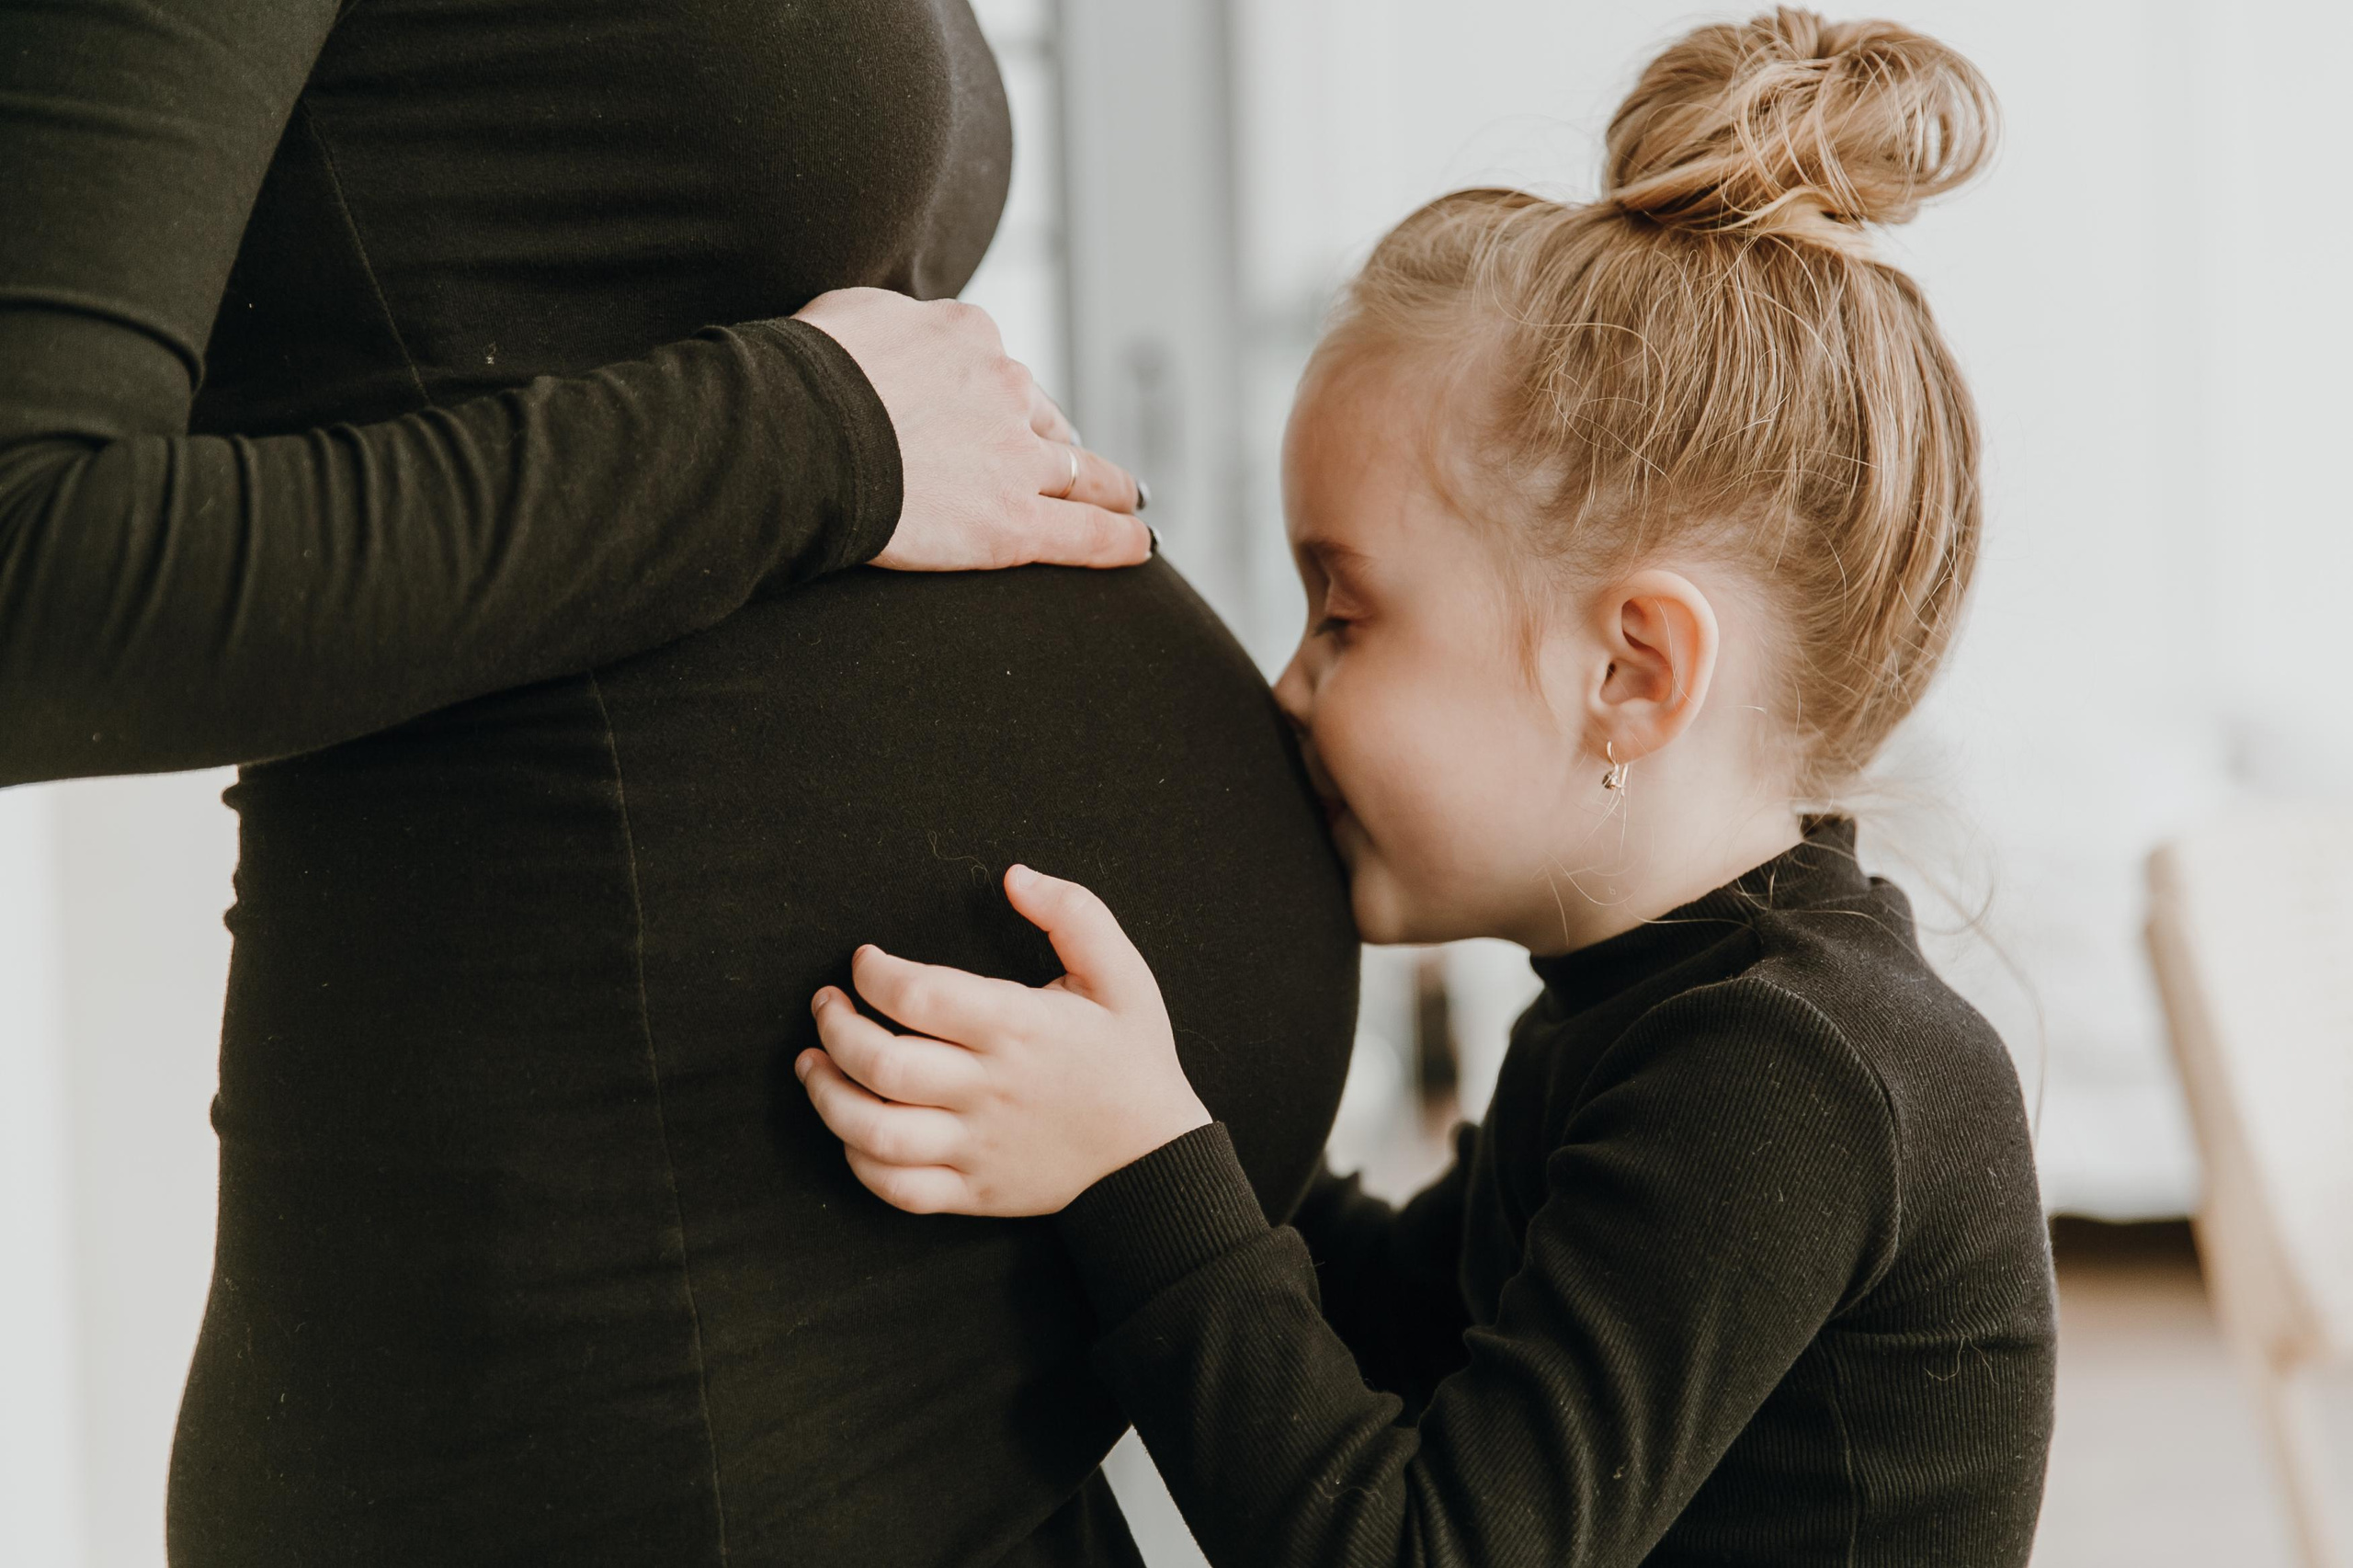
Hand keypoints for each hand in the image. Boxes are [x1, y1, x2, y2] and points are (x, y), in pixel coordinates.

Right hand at [792, 288, 1149, 571]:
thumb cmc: (805, 374)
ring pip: (1082, 472)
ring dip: (1110, 488)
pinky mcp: (1014, 521)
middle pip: (1046, 420)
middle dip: (1061, 441)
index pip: (997, 371)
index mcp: (969, 336)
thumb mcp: (851, 314)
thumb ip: (892, 324)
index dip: (1001, 399)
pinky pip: (1084, 533)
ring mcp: (1017, 456)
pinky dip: (1119, 541)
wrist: (800, 431)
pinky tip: (1142, 547)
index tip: (1003, 417)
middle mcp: (1005, 388)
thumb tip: (895, 336)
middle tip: (1080, 463)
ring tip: (1129, 503)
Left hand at [796, 865, 1211, 1215]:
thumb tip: (1014, 875)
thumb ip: (1073, 913)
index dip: (874, 972)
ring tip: (811, 1065)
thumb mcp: (1122, 974)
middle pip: (883, 1063)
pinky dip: (859, 1162)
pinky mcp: (974, 1190)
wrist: (1156, 1159)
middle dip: (836, 1027)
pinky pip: (898, 1187)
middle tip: (826, 1005)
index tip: (865, 961)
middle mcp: (989, 1089)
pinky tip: (849, 1130)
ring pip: (877, 1132)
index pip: (919, 994)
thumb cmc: (1132, 1059)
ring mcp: (978, 1145)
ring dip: (828, 1097)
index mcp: (1019, 1027)